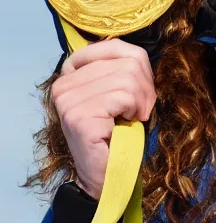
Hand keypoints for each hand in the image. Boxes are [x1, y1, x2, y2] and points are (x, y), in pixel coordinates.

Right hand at [51, 41, 155, 198]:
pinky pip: (123, 97)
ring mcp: (68, 101)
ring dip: (141, 102)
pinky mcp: (79, 117)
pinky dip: (134, 111)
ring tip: (132, 118)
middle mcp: (63, 84)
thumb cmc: (116, 135)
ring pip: (127, 79)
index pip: (115, 46)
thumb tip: (136, 55)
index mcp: (70, 72)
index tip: (136, 93)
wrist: (105, 175)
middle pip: (126, 63)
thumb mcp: (118, 94)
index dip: (138, 67)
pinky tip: (126, 124)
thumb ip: (121, 69)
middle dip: (144, 88)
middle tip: (139, 111)